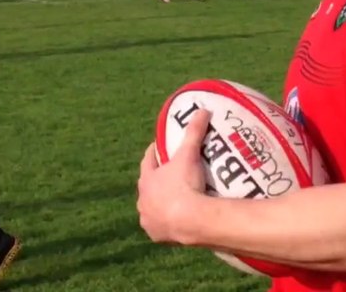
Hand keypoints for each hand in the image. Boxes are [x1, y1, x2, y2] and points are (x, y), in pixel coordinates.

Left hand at [137, 109, 211, 245]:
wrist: (191, 220)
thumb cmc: (185, 185)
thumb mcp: (189, 155)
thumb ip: (194, 132)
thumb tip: (202, 110)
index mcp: (147, 179)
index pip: (148, 161)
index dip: (154, 153)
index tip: (160, 148)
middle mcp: (142, 200)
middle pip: (148, 186)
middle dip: (157, 180)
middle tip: (172, 175)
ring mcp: (148, 219)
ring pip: (151, 208)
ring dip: (159, 204)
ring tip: (175, 200)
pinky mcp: (157, 235)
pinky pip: (159, 227)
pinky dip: (165, 223)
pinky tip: (176, 221)